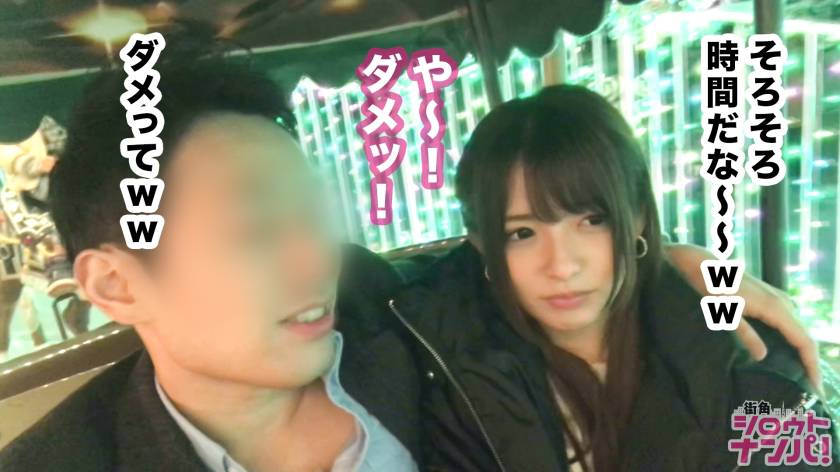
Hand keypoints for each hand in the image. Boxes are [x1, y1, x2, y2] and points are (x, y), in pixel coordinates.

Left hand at [665, 244, 821, 393]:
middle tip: (812, 391)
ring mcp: (778, 299)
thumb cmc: (709, 288)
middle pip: (805, 337)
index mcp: (775, 307)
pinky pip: (790, 324)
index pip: (804, 341)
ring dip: (802, 352)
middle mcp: (782, 302)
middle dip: (811, 363)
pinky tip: (787, 355)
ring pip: (798, 330)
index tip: (816, 390)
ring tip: (802, 377)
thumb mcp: (723, 313)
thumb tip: (763, 356)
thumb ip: (744, 334)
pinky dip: (793, 340)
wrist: (699, 264)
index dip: (812, 366)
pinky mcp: (770, 299)